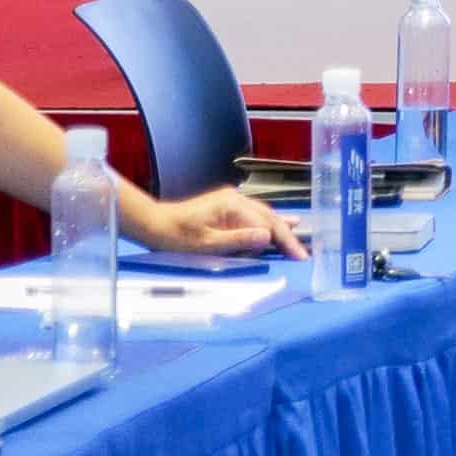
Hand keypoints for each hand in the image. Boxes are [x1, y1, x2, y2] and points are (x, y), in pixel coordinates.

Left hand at [125, 185, 304, 260]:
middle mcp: (236, 200)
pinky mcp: (227, 207)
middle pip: (270, 218)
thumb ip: (238, 239)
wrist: (153, 224)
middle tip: (302, 254)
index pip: (267, 225)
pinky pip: (254, 215)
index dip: (285, 241)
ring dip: (280, 229)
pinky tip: (282, 223)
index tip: (300, 255)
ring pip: (264, 215)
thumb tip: (267, 237)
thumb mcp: (206, 244)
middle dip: (287, 237)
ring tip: (298, 240)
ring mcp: (232, 201)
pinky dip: (268, 223)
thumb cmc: (175, 237)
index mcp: (233, 206)